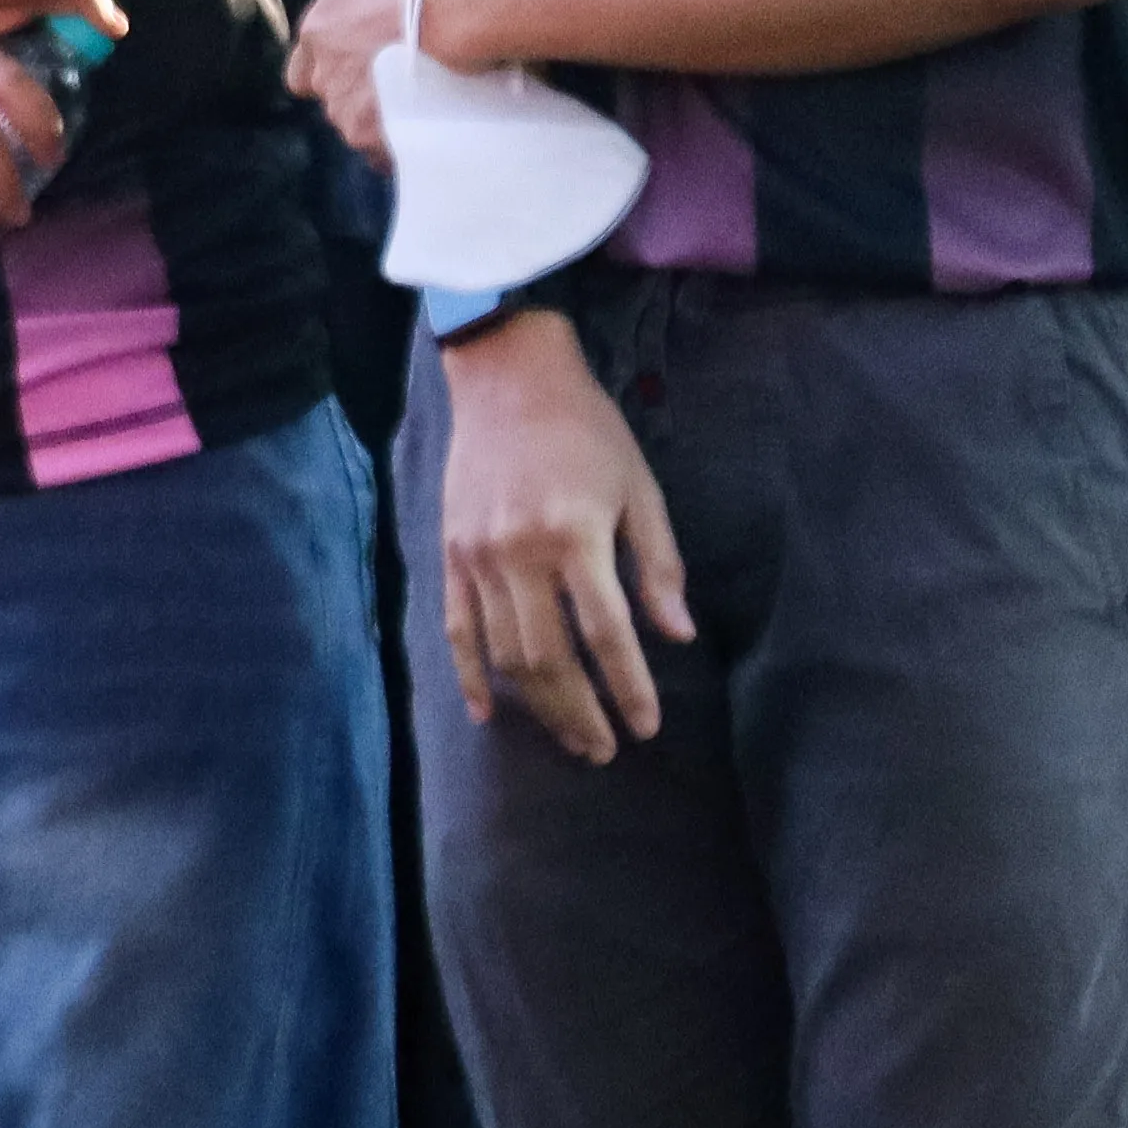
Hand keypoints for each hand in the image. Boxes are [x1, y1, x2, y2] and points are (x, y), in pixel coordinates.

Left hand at [288, 0, 455, 159]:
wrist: (458, 5)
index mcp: (316, 36)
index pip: (301, 73)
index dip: (327, 72)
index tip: (357, 67)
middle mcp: (327, 78)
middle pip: (334, 101)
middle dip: (357, 97)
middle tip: (396, 83)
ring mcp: (352, 111)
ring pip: (358, 129)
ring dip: (380, 123)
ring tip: (418, 109)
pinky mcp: (383, 135)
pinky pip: (384, 154)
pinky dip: (400, 148)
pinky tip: (426, 134)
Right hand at [433, 307, 691, 763]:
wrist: (506, 377)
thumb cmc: (586, 430)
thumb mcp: (641, 489)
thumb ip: (658, 564)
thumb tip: (676, 635)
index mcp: (575, 535)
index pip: (606, 633)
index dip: (628, 686)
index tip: (647, 725)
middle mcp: (519, 552)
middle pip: (549, 656)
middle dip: (580, 712)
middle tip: (605, 750)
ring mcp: (477, 556)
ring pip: (504, 651)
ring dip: (538, 703)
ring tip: (569, 735)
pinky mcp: (450, 553)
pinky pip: (457, 627)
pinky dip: (468, 675)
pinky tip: (487, 712)